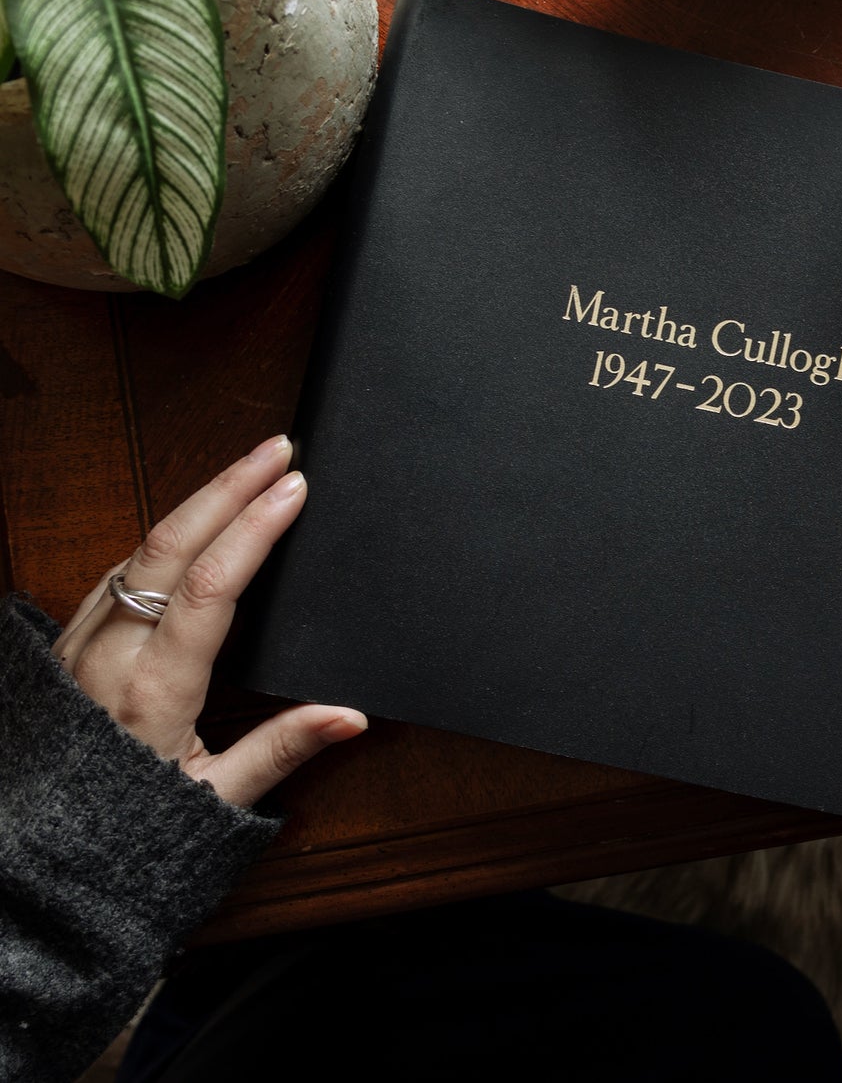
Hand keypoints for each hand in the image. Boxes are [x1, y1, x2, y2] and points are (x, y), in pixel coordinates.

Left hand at [52, 436, 366, 807]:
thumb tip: (351, 715)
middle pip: (171, 543)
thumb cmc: (124, 825)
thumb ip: (281, 749)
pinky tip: (198, 517)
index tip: (293, 488)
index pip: (211, 584)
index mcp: (154, 689)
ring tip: (250, 468)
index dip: (255, 527)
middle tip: (279, 448)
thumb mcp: (214, 800)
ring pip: (141, 545)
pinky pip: (121, 566)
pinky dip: (167, 532)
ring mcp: (82, 639)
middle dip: (229, 484)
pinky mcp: (69, 638)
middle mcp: (111, 652)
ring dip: (198, 500)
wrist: (31, 852)